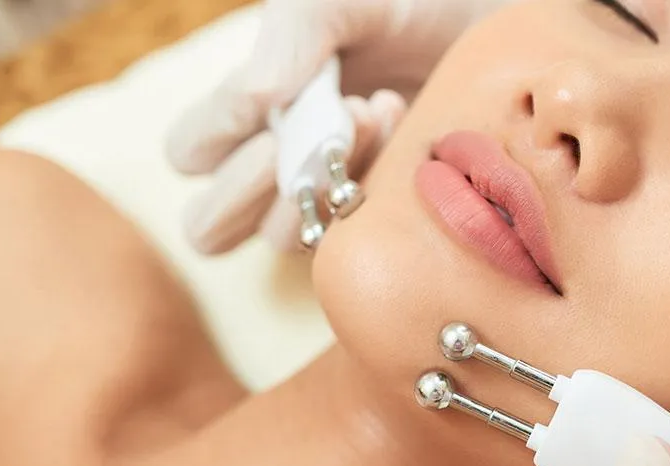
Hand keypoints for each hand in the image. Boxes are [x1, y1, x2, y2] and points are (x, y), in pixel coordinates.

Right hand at [165, 0, 513, 253]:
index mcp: (246, 109)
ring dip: (321, 185)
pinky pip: (352, 233)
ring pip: (284, 238)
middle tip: (305, 140)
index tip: (275, 97)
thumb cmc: (400, 4)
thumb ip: (290, 34)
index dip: (220, 139)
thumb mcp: (334, 0)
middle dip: (254, 191)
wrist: (480, 20)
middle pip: (209, 228)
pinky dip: (372, 183)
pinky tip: (399, 120)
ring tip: (370, 111)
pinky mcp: (377, 212)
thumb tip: (256, 99)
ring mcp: (327, 193)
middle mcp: (275, 161)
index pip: (189, 155)